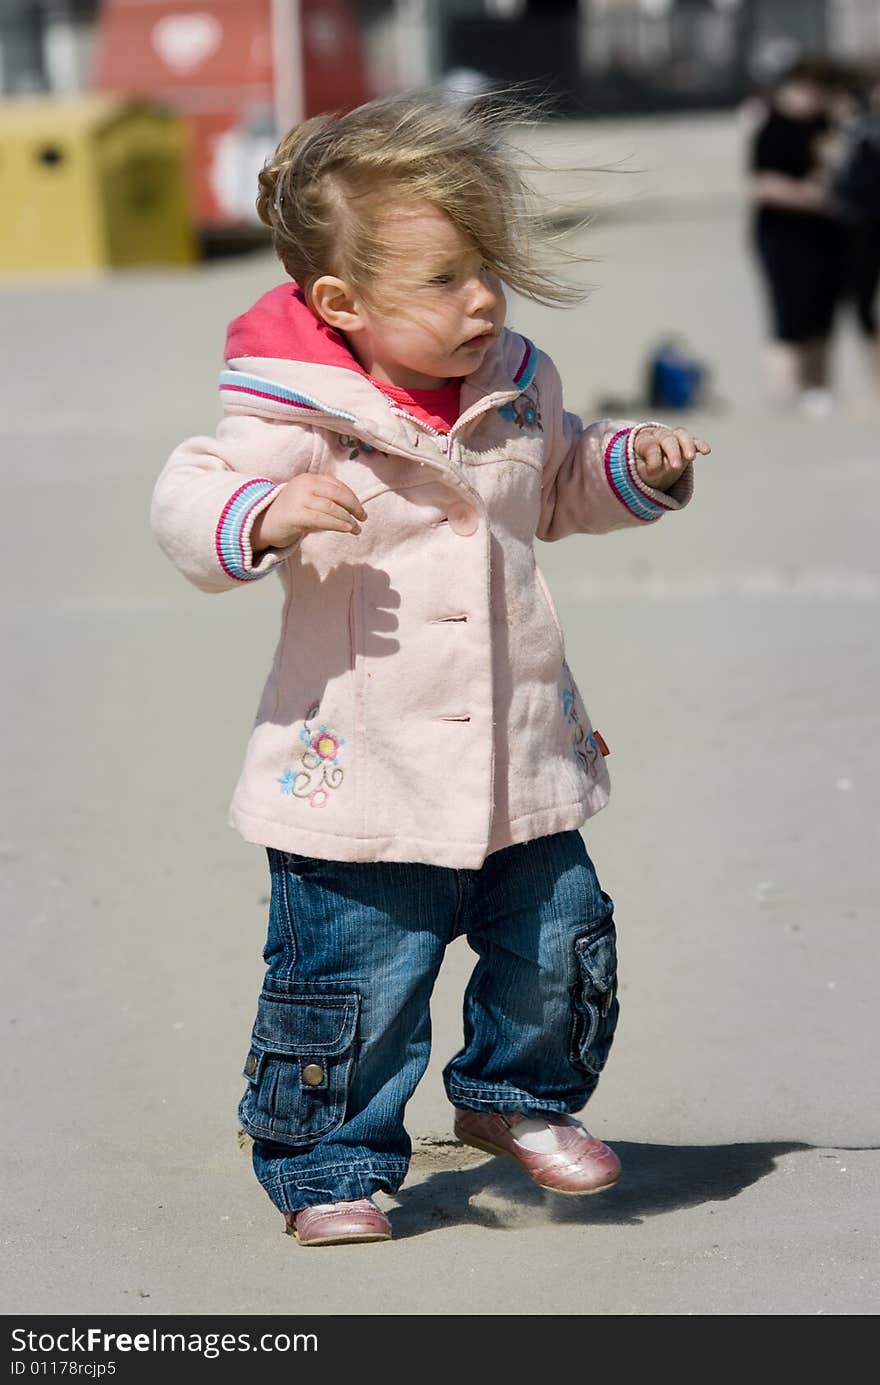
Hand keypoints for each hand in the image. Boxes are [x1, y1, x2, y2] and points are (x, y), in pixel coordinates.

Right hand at [251, 473, 367, 551]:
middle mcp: (304, 485)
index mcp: (309, 479)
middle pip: (337, 494)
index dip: (352, 497)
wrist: (262, 525)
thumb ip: (326, 500)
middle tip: (363, 518)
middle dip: (354, 506)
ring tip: (356, 529)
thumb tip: (352, 509)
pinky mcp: (296, 514)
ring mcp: (299, 498)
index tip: (360, 510)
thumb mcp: (308, 501)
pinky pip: (322, 519)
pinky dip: (338, 524)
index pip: (337, 485)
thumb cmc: (289, 515)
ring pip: (332, 507)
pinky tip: (347, 529)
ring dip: (348, 519)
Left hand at [633, 424, 710, 491]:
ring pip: (681, 436)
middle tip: (676, 466)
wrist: (647, 468)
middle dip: (673, 452)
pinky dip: (700, 445)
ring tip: (691, 458)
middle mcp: (659, 434)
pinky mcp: (686, 445)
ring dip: (687, 446)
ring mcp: (674, 437)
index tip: (653, 472)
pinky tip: (706, 451)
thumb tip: (663, 465)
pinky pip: (694, 442)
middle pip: (667, 438)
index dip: (652, 457)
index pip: (649, 444)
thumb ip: (647, 467)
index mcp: (643, 439)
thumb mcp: (637, 472)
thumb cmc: (640, 470)